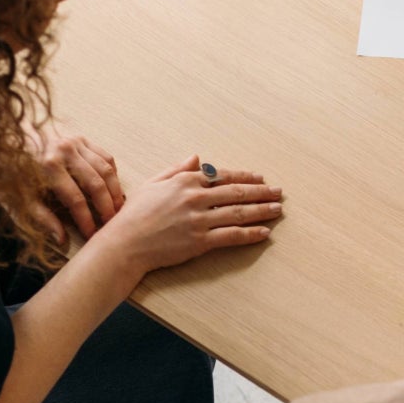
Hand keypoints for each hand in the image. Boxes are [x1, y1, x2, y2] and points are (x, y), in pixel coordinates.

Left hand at [26, 125, 124, 243]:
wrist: (7, 139)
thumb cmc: (15, 173)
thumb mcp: (23, 198)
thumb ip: (44, 218)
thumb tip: (62, 240)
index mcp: (49, 168)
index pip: (75, 199)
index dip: (86, 219)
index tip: (92, 234)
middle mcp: (66, 152)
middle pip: (95, 184)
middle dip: (106, 206)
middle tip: (111, 223)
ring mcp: (76, 142)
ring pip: (105, 169)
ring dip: (115, 191)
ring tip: (117, 209)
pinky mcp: (82, 138)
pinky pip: (105, 156)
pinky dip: (112, 173)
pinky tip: (113, 188)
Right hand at [101, 155, 282, 274]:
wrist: (124, 244)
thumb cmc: (134, 214)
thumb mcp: (154, 183)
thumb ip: (178, 170)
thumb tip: (197, 158)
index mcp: (186, 181)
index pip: (223, 176)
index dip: (245, 177)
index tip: (260, 178)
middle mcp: (196, 198)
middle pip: (236, 192)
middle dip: (261, 192)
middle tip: (279, 192)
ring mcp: (199, 220)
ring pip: (238, 212)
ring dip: (261, 210)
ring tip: (277, 209)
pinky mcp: (199, 242)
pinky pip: (231, 236)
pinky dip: (250, 234)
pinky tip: (264, 232)